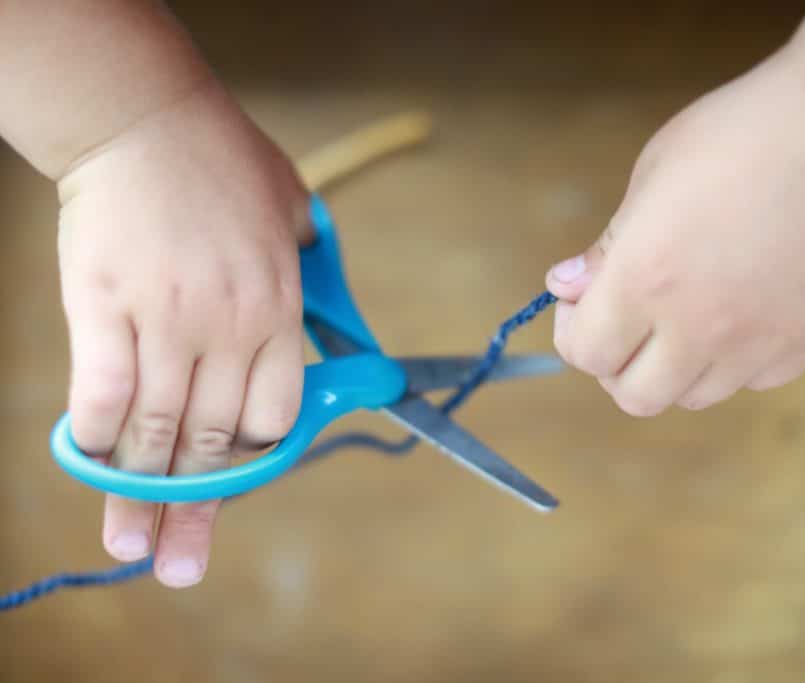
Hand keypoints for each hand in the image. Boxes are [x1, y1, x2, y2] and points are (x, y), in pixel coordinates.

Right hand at [56, 81, 307, 586]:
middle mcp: (229, 326)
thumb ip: (317, 284)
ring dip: (141, 496)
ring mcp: (167, 318)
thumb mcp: (300, 221)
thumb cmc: (227, 167)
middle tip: (179, 564)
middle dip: (198, 512)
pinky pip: (105, 391)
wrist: (148, 121)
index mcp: (280, 311)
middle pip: (217, 441)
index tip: (237, 485)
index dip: (258, 461)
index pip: (276, 418)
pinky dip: (99, 435)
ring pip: (160, 430)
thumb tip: (345, 335)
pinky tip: (94, 463)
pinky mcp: (104, 305)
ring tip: (130, 546)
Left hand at [545, 53, 804, 416]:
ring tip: (691, 312)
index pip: (587, 354)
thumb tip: (565, 289)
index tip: (584, 308)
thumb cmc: (740, 136)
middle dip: (618, 366)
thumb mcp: (652, 177)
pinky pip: (756, 378)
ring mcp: (762, 344)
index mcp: (647, 280)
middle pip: (636, 397)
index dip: (575, 335)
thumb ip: (606, 247)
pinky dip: (739, 358)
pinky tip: (749, 305)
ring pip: (696, 396)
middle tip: (628, 326)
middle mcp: (701, 328)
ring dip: (678, 367)